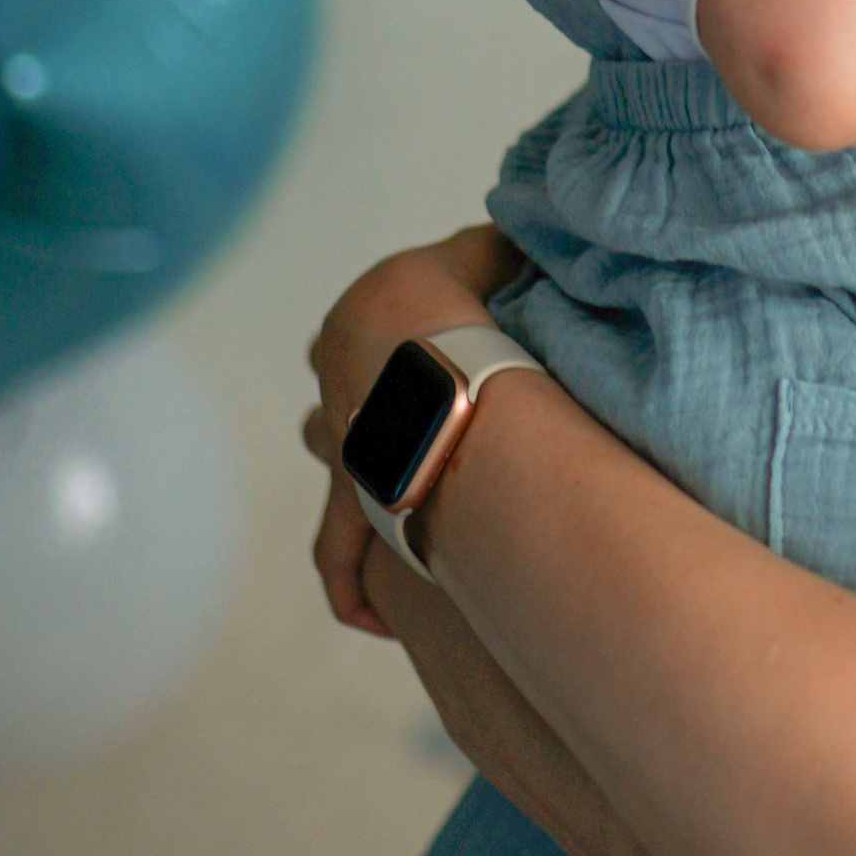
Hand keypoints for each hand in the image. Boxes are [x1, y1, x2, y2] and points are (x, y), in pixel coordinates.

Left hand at [304, 227, 525, 637]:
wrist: (421, 356)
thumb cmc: (446, 304)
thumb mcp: (479, 258)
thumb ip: (498, 251)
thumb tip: (527, 234)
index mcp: (361, 341)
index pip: (356, 351)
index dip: (382, 363)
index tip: (413, 373)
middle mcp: (343, 404)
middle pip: (328, 422)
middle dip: (352, 431)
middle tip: (399, 450)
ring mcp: (348, 456)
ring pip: (335, 484)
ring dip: (356, 499)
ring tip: (388, 523)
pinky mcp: (361, 503)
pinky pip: (344, 552)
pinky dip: (350, 587)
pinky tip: (367, 621)